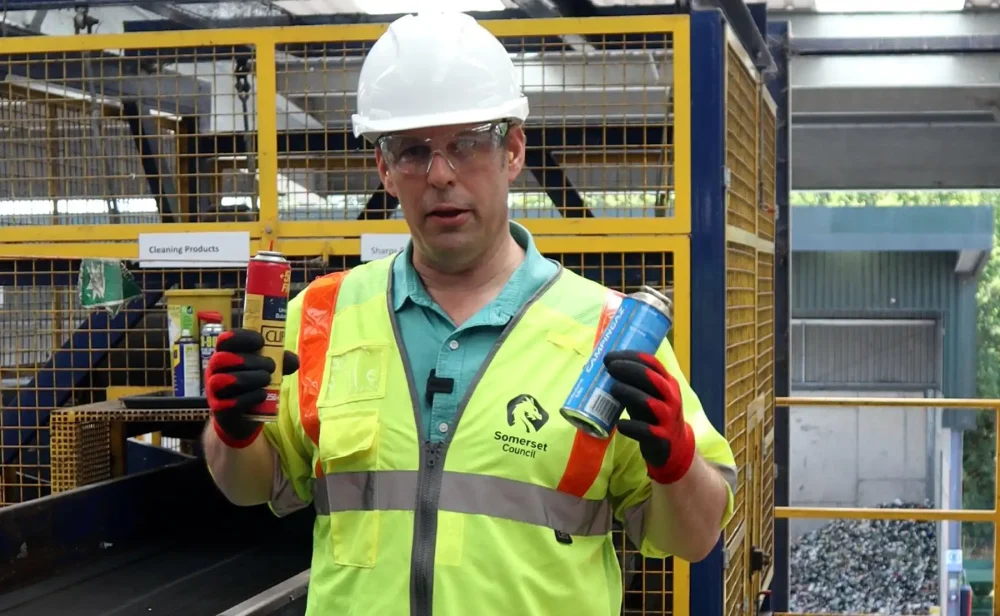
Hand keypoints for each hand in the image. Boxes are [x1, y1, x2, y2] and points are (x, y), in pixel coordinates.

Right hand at [205, 329, 299, 448]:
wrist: (244, 417)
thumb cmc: (254, 385)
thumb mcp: (268, 370)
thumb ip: (281, 362)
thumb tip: (294, 361)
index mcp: (225, 355)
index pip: (225, 340)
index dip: (241, 337)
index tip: (261, 341)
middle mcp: (214, 371)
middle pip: (222, 358)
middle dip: (248, 360)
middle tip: (271, 366)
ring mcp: (214, 391)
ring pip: (222, 380)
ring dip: (249, 378)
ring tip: (267, 379)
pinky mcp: (220, 410)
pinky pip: (230, 402)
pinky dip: (249, 397)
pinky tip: (263, 394)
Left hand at [604, 350, 695, 484]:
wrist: (674, 448)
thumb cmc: (655, 416)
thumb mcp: (648, 396)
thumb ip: (633, 385)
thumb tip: (603, 371)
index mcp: (667, 384)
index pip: (652, 364)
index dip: (631, 357)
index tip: (610, 357)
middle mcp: (671, 398)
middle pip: (652, 379)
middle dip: (630, 370)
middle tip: (610, 368)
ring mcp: (668, 419)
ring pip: (650, 403)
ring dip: (629, 393)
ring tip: (613, 389)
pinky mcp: (662, 439)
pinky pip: (646, 431)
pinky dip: (631, 426)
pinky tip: (619, 424)